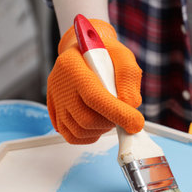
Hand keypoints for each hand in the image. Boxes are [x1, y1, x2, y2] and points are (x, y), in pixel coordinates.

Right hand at [47, 19, 143, 143]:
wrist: (83, 54)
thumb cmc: (104, 54)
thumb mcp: (121, 55)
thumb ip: (128, 76)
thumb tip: (131, 104)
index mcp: (72, 66)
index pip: (94, 97)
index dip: (117, 113)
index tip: (136, 122)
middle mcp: (60, 85)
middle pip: (86, 119)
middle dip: (111, 121)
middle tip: (122, 111)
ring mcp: (56, 103)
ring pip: (80, 131)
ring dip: (102, 128)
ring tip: (110, 113)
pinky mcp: (56, 116)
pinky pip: (73, 137)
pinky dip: (91, 135)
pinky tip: (99, 121)